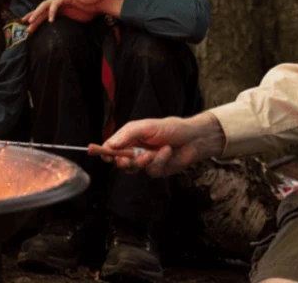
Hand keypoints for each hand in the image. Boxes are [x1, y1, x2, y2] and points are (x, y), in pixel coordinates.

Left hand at [22, 0, 118, 32]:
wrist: (98, 6)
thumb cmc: (88, 13)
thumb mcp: (73, 19)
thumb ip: (64, 22)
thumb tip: (58, 33)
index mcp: (58, 8)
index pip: (44, 13)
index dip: (35, 19)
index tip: (27, 26)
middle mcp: (58, 2)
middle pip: (41, 9)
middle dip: (32, 16)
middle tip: (25, 24)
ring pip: (45, 5)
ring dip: (37, 13)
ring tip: (31, 21)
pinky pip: (56, 4)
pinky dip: (52, 11)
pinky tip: (50, 19)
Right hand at [102, 113, 225, 176]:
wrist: (193, 138)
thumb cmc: (169, 128)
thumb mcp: (144, 127)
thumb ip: (126, 136)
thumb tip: (109, 145)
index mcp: (129, 139)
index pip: (111, 148)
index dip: (106, 152)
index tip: (105, 155)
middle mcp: (135, 151)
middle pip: (119, 162)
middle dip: (122, 161)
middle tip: (125, 159)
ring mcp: (145, 162)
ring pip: (134, 169)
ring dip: (142, 161)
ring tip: (152, 153)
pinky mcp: (157, 170)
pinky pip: (151, 171)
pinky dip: (159, 161)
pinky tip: (167, 151)